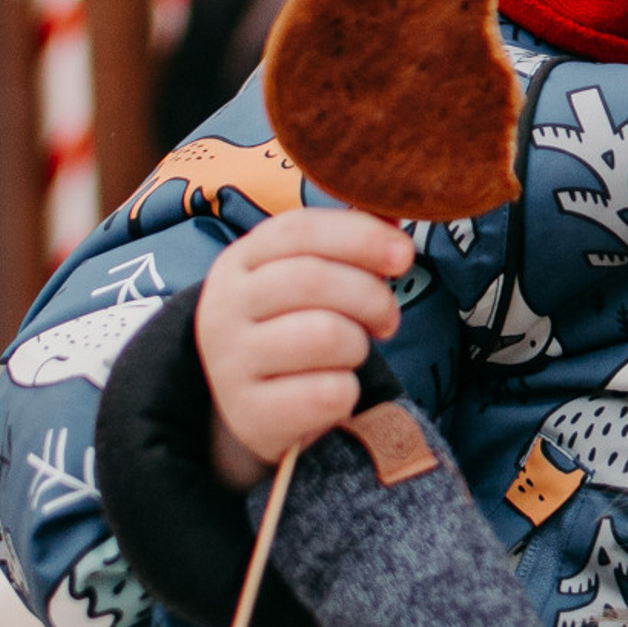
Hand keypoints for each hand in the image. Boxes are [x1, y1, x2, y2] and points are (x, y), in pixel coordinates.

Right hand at [197, 208, 414, 483]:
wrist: (250, 406)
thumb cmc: (292, 326)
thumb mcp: (306, 276)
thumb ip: (348, 242)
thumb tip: (397, 212)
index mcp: (238, 262)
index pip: (297, 229)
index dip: (360, 235)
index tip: (403, 255)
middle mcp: (223, 308)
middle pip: (312, 279)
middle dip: (371, 296)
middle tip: (387, 318)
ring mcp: (230, 364)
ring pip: (324, 335)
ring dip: (358, 345)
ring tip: (352, 353)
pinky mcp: (251, 414)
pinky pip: (327, 393)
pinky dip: (347, 390)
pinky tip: (333, 389)